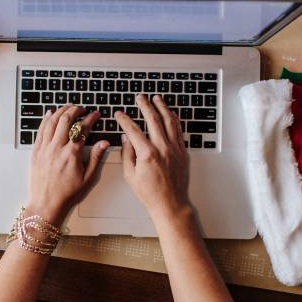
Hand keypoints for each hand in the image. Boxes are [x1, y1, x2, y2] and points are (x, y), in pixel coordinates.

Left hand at [26, 104, 109, 224]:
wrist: (46, 203)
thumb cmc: (67, 194)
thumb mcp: (87, 178)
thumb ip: (96, 157)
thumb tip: (104, 143)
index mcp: (72, 154)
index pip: (83, 129)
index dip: (91, 119)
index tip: (95, 114)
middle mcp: (57, 148)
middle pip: (66, 120)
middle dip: (75, 110)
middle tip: (82, 108)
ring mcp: (45, 148)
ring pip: (52, 122)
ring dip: (61, 111)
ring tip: (68, 108)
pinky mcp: (36, 151)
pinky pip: (41, 130)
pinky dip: (46, 119)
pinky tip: (50, 114)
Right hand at [114, 94, 190, 221]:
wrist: (171, 204)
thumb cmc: (150, 193)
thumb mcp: (130, 175)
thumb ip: (127, 154)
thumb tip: (126, 138)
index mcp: (147, 154)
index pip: (133, 130)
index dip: (124, 119)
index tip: (119, 114)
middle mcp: (163, 148)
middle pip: (153, 119)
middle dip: (145, 105)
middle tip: (140, 97)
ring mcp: (174, 149)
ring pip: (169, 121)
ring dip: (162, 107)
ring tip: (157, 98)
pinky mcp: (182, 152)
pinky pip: (179, 130)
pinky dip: (174, 119)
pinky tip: (170, 113)